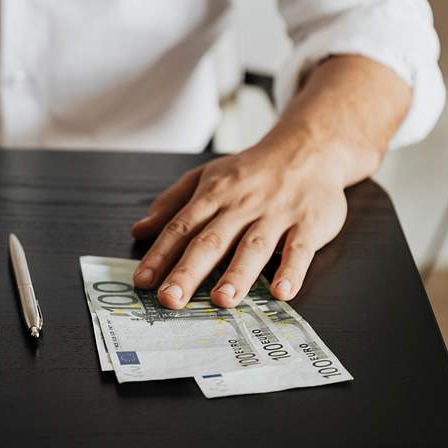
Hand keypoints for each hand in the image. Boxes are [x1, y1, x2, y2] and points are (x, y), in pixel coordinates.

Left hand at [129, 141, 347, 308]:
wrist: (307, 147)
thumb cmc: (250, 170)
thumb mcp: (206, 176)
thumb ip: (172, 203)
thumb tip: (139, 230)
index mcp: (212, 195)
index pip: (180, 227)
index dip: (160, 255)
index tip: (142, 281)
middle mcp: (241, 206)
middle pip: (210, 241)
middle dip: (188, 271)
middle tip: (171, 299)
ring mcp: (275, 215)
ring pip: (253, 246)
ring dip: (237, 274)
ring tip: (221, 300)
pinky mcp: (308, 224)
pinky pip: (299, 249)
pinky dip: (292, 271)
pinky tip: (282, 292)